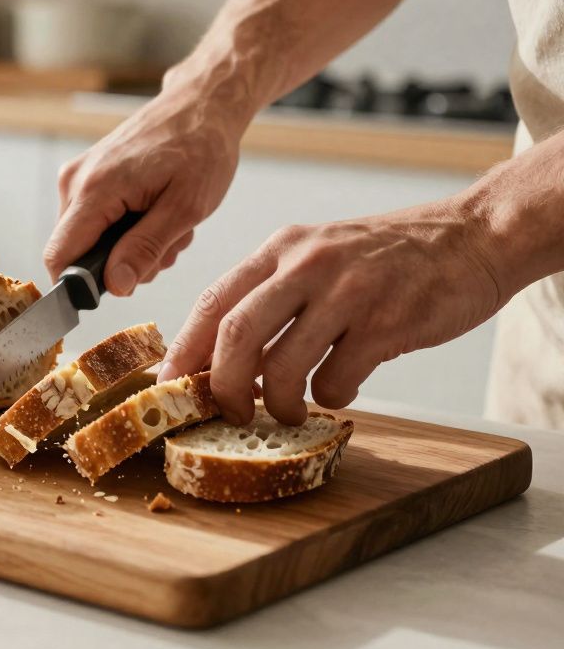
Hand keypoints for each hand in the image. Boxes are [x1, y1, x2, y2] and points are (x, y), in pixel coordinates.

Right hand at [43, 88, 245, 295]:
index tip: (120, 287)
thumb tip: (115, 286)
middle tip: (165, 246)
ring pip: (88, 240)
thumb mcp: (185, 208)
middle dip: (119, 264)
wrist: (201, 104)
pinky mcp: (87, 176)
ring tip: (166, 224)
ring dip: (128, 247)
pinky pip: (95, 221)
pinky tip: (155, 212)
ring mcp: (78, 177)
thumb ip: (146, 249)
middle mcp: (75, 181)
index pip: (60, 257)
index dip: (80, 286)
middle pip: (76, 253)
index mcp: (95, 188)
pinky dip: (125, 228)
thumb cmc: (201, 147)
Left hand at [157, 197, 510, 424]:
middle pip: (235, 337)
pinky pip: (336, 380)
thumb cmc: (391, 256)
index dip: (184, 349)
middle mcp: (307, 266)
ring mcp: (347, 293)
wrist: (476, 236)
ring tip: (290, 412)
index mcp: (281, 249)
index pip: (212, 301)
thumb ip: (274, 291)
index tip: (171, 384)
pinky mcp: (386, 323)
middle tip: (231, 412)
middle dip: (223, 387)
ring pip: (282, 366)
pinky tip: (342, 390)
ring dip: (278, 404)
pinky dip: (331, 399)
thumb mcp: (319, 254)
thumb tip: (221, 352)